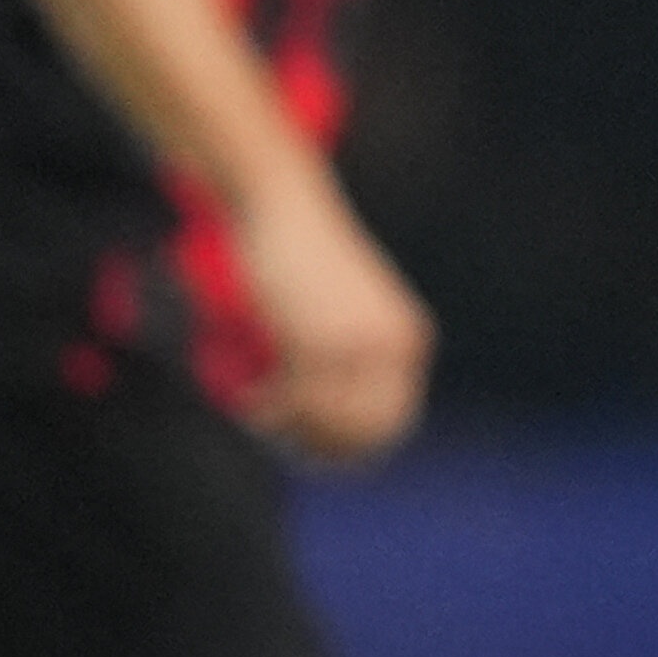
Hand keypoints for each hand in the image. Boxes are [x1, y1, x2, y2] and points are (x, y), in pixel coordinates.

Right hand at [229, 178, 433, 467]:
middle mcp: (393, 345)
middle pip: (362, 434)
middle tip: (275, 432)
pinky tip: (249, 393)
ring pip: (327, 423)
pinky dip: (266, 406)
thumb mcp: (347, 313)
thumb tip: (338, 439)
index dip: (350, 450)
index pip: (392, 425)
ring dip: (287, 428)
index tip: (307, 448)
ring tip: (258, 411)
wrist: (286, 206)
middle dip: (315, 444)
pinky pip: (293, 399)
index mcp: (408, 340)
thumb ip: (355, 365)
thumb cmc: (308, 263)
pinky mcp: (315, 338)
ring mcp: (357, 344)